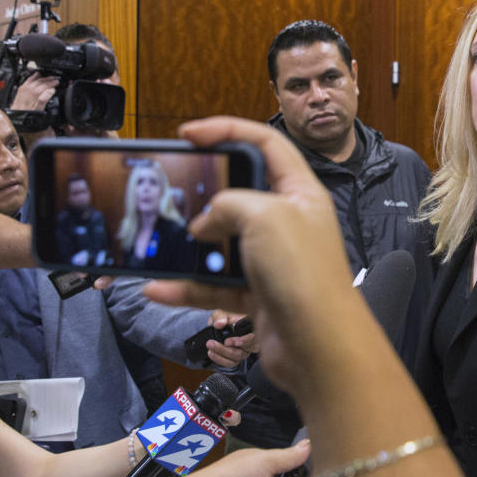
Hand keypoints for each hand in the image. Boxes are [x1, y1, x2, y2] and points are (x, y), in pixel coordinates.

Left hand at [10, 72, 58, 110]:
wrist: (17, 115)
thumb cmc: (28, 113)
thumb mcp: (39, 109)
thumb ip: (45, 98)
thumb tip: (51, 90)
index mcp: (34, 93)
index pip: (45, 85)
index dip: (52, 83)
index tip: (57, 82)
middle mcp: (28, 89)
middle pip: (40, 81)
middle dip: (48, 80)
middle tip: (54, 79)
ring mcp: (24, 88)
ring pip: (34, 80)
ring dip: (42, 78)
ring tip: (48, 77)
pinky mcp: (21, 89)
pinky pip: (28, 80)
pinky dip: (33, 77)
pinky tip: (35, 75)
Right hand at [143, 117, 354, 395]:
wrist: (318, 347)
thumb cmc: (305, 275)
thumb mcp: (264, 216)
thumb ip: (228, 204)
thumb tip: (206, 223)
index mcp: (300, 193)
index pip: (266, 144)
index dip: (227, 130)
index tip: (188, 133)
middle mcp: (288, 223)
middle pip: (239, 194)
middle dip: (204, 194)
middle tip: (171, 193)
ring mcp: (273, 260)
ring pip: (222, 243)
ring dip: (189, 247)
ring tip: (157, 245)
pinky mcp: (258, 295)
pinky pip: (215, 286)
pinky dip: (187, 287)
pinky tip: (158, 288)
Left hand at [207, 309, 257, 366]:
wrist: (216, 327)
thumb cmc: (223, 318)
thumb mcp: (220, 313)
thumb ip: (220, 317)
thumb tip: (219, 324)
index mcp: (250, 328)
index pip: (254, 336)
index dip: (244, 340)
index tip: (228, 341)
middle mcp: (250, 341)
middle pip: (246, 349)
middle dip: (228, 348)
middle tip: (213, 343)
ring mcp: (244, 351)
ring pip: (238, 357)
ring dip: (222, 353)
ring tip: (210, 347)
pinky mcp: (236, 358)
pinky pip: (231, 363)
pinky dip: (220, 359)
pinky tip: (211, 353)